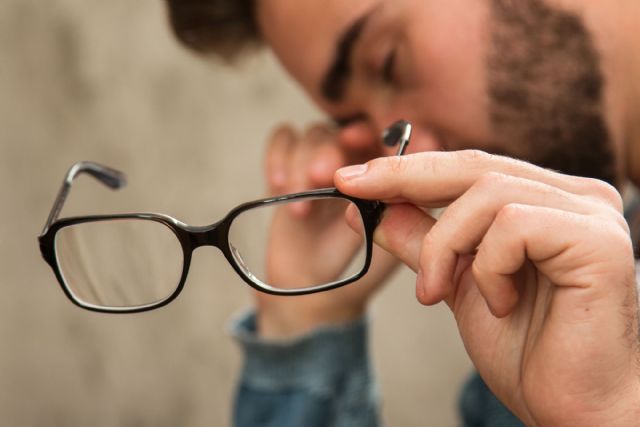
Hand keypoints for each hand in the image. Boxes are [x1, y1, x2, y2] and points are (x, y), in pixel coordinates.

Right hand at [255, 122, 399, 338]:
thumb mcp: (391, 248)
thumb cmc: (363, 273)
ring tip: (301, 205)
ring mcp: (324, 162)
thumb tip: (394, 191)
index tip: (381, 148)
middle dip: (337, 148)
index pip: (396, 137)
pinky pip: (283, 139)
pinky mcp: (292, 168)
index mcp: (392, 173)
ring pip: (316, 133)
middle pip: (351, 128)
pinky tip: (278, 185)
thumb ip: (400, 221)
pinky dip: (278, 154)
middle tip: (324, 176)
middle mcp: (361, 160)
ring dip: (304, 162)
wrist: (319, 294)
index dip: (391, 136)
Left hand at [335, 150, 639, 425]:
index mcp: (545, 200)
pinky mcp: (599, 240)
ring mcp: (591, 214)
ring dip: (445, 246)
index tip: (351, 178)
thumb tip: (371, 208)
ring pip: (486, 195)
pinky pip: (514, 227)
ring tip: (437, 291)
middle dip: (404, 178)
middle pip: (474, 165)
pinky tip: (500, 303)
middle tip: (355, 192)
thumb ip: (421, 241)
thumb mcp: (455, 284)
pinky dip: (487, 268)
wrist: (574, 409)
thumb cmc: (527, 350)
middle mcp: (574, 196)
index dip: (406, 168)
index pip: (467, 166)